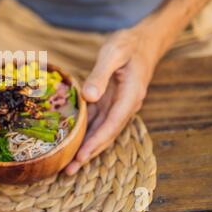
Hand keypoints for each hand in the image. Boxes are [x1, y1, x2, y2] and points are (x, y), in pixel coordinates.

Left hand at [65, 27, 160, 174]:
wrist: (142, 41)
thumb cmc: (128, 45)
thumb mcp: (113, 54)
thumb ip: (100, 75)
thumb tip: (89, 97)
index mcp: (130, 96)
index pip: (113, 124)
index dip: (97, 142)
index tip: (82, 157)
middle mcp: (126, 105)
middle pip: (107, 134)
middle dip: (89, 153)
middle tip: (69, 170)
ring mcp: (118, 105)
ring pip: (101, 130)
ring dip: (86, 147)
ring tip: (68, 163)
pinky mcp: (110, 101)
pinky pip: (97, 120)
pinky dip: (86, 132)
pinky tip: (71, 140)